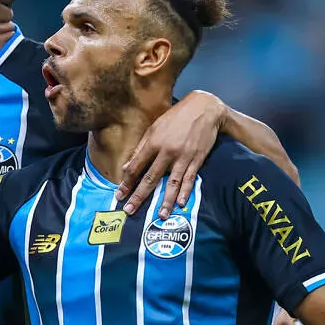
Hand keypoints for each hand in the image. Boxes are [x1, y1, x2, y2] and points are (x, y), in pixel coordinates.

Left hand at [116, 90, 226, 216]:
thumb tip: (128, 166)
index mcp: (154, 142)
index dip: (127, 182)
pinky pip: (189, 178)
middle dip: (139, 196)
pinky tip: (180, 203)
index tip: (119, 195)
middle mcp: (167, 151)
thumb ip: (142, 147)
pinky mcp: (197, 159)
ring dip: (165, 200)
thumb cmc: (177, 117)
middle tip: (130, 210)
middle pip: (150, 178)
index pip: (136, 166)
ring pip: (171, 182)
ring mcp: (183, 157)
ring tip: (160, 215)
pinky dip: (185, 191)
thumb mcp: (155, 127)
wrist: (204, 108)